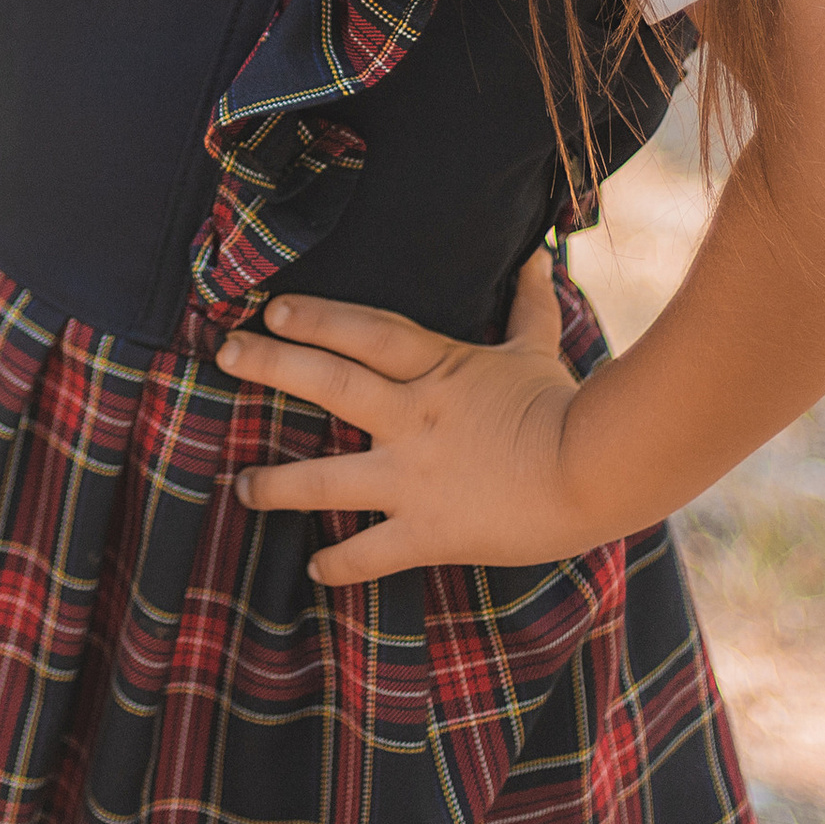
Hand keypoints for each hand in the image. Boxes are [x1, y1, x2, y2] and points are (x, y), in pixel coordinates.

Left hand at [218, 252, 596, 585]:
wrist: (598, 474)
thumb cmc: (567, 408)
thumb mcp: (536, 351)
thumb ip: (526, 306)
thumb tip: (536, 255)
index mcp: (436, 370)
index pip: (364, 333)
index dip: (316, 317)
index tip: (272, 309)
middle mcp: (412, 418)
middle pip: (328, 382)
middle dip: (271, 365)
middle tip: (225, 355)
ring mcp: (415, 477)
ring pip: (327, 479)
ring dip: (277, 483)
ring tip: (240, 486)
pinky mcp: (430, 531)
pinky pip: (372, 551)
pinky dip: (341, 564)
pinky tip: (313, 568)